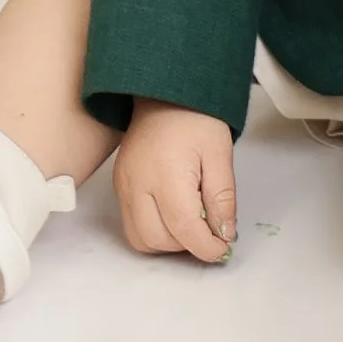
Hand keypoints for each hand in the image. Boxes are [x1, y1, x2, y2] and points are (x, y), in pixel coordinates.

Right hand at [114, 100, 238, 261]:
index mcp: (166, 173)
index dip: (205, 247)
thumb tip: (224, 235)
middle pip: (158, 239)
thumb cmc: (195, 117)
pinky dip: (153, 230)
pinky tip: (173, 214)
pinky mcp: (118, 186)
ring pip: (140, 239)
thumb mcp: (220, 155)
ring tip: (191, 222)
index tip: (221, 249)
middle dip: (187, 244)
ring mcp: (123, 186)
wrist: (166, 92)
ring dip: (168, 242)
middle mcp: (137, 183)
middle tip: (209, 231)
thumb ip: (222, 199)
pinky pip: (132, 224)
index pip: (184, 228)